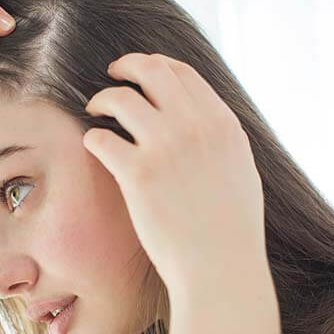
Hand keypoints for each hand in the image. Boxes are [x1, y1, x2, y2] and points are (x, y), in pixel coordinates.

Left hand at [83, 53, 268, 297]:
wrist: (220, 268)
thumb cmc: (232, 229)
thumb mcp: (240, 169)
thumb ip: (220, 138)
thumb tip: (201, 120)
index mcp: (222, 124)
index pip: (183, 72)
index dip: (156, 65)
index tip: (141, 71)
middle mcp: (195, 127)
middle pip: (151, 70)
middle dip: (126, 66)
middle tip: (112, 76)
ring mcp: (166, 148)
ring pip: (120, 98)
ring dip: (102, 98)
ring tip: (94, 110)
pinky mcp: (138, 174)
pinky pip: (100, 137)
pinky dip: (93, 137)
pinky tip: (95, 146)